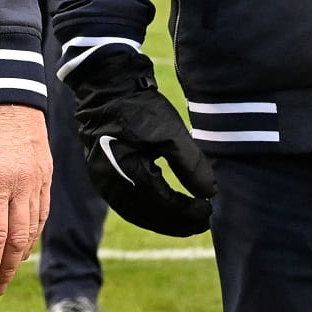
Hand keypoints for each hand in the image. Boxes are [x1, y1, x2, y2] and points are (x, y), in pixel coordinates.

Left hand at [0, 103, 50, 294]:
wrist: (5, 89)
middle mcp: (20, 183)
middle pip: (18, 239)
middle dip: (7, 268)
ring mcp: (37, 179)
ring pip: (34, 228)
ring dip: (21, 254)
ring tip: (7, 271)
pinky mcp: (46, 173)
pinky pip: (43, 211)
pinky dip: (33, 232)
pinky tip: (24, 244)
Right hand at [66, 47, 214, 236]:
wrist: (106, 88)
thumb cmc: (139, 107)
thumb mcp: (171, 133)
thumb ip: (192, 166)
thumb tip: (208, 195)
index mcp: (127, 172)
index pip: (164, 205)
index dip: (189, 212)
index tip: (210, 210)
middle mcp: (110, 182)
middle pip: (148, 216)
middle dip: (178, 223)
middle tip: (203, 222)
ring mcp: (102, 181)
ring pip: (135, 213)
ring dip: (162, 220)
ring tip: (187, 220)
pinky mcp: (101, 176)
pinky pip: (126, 203)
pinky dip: (147, 210)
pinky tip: (163, 208)